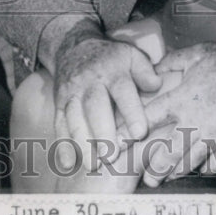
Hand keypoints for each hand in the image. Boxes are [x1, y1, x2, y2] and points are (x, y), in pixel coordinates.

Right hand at [53, 33, 160, 172]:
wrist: (74, 49)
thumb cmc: (111, 60)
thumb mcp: (131, 56)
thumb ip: (145, 72)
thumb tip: (157, 85)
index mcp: (113, 72)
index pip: (123, 91)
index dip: (131, 111)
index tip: (139, 133)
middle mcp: (90, 83)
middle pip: (95, 107)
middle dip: (102, 132)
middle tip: (111, 157)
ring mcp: (72, 93)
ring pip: (74, 118)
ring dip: (82, 142)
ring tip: (92, 166)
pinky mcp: (59, 104)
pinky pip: (59, 124)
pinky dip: (62, 144)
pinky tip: (67, 164)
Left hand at [136, 37, 215, 185]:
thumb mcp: (196, 55)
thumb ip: (170, 62)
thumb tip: (152, 69)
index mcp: (183, 98)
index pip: (149, 119)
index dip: (129, 133)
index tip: (115, 145)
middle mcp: (196, 120)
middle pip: (167, 152)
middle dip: (153, 167)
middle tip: (143, 176)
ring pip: (189, 163)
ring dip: (174, 173)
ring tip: (164, 178)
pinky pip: (214, 166)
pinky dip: (204, 169)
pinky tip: (197, 169)